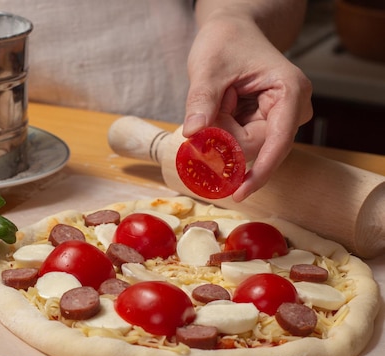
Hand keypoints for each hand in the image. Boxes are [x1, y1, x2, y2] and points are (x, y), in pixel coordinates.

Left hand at [182, 14, 312, 201]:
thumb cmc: (226, 42)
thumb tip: (193, 133)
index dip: (259, 171)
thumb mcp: (208, 68)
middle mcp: (292, 109)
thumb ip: (202, 101)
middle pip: (255, 147)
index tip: (239, 193)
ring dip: (223, 133)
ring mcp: (281, 118)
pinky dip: (225, 131)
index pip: (278, 142)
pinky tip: (224, 108)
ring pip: (245, 147)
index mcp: (290, 91)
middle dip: (226, 139)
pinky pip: (240, 141)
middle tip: (213, 108)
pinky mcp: (267, 124)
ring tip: (221, 100)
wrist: (233, 31)